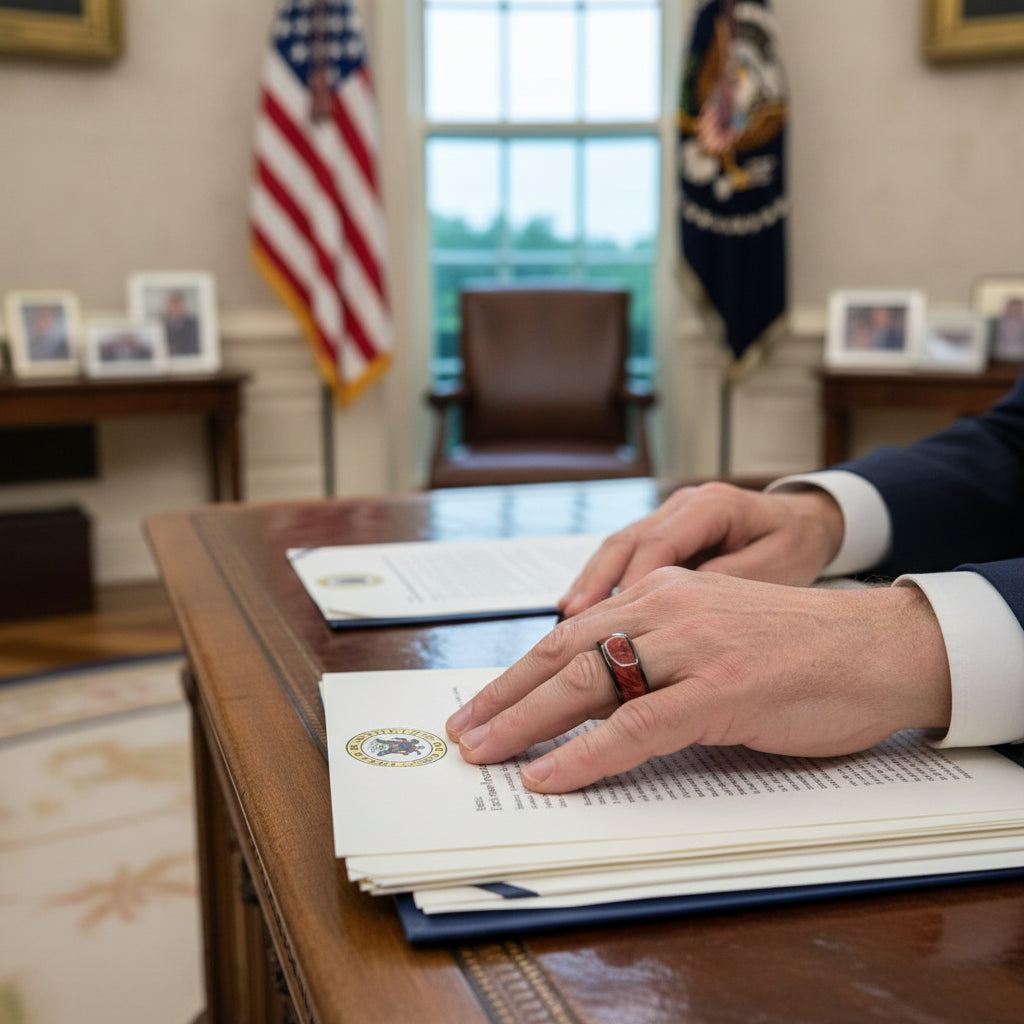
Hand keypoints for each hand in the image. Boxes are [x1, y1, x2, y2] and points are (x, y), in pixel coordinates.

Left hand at [446, 568, 951, 792]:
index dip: (518, 675)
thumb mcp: (710, 636)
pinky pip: (636, 725)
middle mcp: (666, 608)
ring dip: (526, 725)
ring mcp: (692, 646)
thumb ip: (657, 658)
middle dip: (504, 699)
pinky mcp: (721, 688)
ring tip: (486, 756)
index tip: (483, 705)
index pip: (570, 636)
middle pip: (563, 655)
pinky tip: (551, 775)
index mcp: (660, 593)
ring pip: (587, 685)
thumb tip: (597, 707)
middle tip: (464, 735)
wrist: (877, 646)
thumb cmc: (797, 648)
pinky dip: (586, 755)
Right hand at [558, 482, 844, 616]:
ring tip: (567, 615)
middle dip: (596, 579)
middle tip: (572, 616)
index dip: (631, 582)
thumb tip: (674, 612)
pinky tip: (584, 608)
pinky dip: (604, 581)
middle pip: (627, 540)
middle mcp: (684, 503)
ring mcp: (670, 514)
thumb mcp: (774, 570)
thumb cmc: (794, 546)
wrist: (807, 524)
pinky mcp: (664, 532)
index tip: (611, 620)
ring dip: (592, 580)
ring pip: (619, 546)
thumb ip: (725, 586)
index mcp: (713, 505)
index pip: (660, 543)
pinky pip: (626, 555)